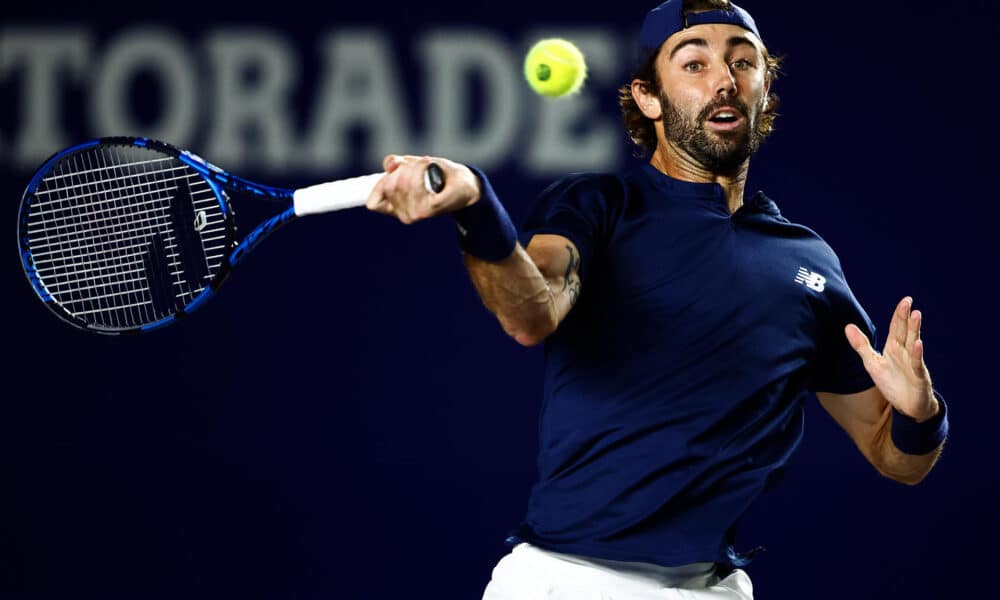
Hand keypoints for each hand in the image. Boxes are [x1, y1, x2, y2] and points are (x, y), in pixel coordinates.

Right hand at [366, 154, 480, 223]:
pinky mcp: (428, 210)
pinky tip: (431, 169)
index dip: (381, 184)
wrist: (465, 183)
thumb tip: (390, 165)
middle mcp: (404, 214)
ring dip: (414, 167)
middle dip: (402, 169)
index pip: (373, 203)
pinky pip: (414, 184)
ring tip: (427, 165)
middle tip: (420, 165)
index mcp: (397, 208)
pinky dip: (422, 170)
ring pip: (400, 182)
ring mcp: (415, 214)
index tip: (395, 172)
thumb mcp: (412, 165)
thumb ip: (396, 163)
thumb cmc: (439, 175)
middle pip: (388, 185)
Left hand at [845, 297, 938, 421]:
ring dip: (915, 330)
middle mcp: (905, 353)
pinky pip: (917, 364)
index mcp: (894, 349)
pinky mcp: (919, 376)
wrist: (908, 407)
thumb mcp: (873, 363)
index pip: (896, 328)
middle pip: (905, 332)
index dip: (899, 314)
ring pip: (913, 344)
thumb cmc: (893, 383)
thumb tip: (847, 326)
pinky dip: (918, 354)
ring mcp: (914, 364)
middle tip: (908, 301)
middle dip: (906, 317)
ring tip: (916, 314)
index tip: (905, 300)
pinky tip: (918, 344)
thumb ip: (861, 346)